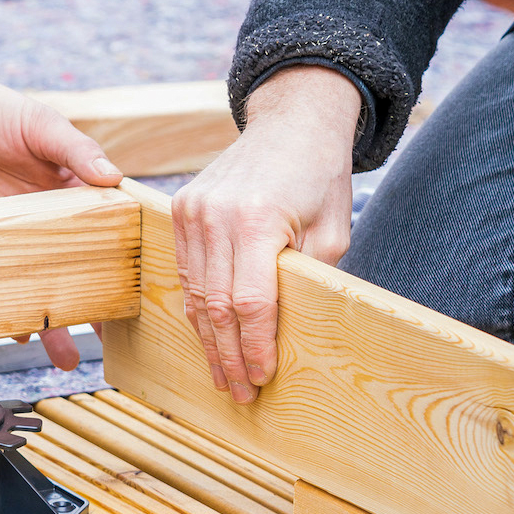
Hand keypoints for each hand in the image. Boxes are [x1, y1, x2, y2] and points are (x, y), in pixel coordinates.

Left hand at [0, 71, 123, 368]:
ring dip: (51, 324)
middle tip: (109, 338)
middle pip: (77, 272)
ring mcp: (11, 241)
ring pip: (38, 290)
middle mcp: (48, 225)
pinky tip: (18, 331)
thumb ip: (77, 150)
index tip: (141, 291)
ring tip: (67, 358)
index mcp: (74, 195)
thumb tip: (114, 177)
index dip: (125, 263)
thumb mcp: (42, 125)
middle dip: (94, 307)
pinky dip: (5, 312)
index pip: (109, 234)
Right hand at [170, 66, 360, 401]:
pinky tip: (210, 337)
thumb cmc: (320, 176)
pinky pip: (186, 271)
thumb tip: (290, 333)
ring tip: (223, 376)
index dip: (255, 347)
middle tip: (239, 394)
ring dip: (208, 340)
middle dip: (229, 356)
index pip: (250, 302)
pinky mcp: (181, 207)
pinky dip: (197, 308)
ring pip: (194, 293)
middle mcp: (216, 215)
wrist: (292, 120)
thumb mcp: (332, 231)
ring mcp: (192, 209)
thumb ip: (308, 280)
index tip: (262, 378)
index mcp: (258, 219)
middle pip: (215, 306)